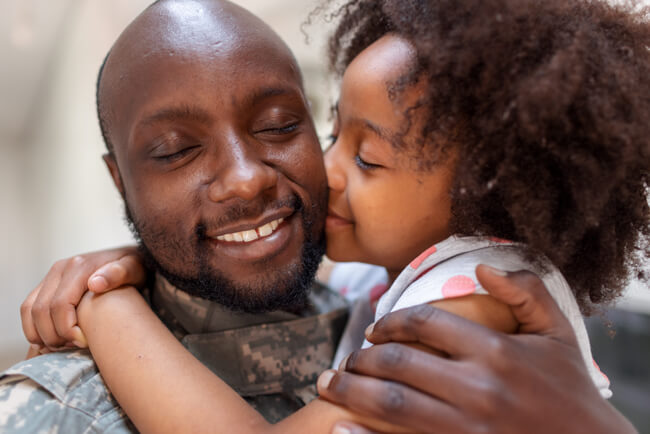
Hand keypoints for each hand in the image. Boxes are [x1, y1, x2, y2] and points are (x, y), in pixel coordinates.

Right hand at [21, 246, 145, 351]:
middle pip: (41, 311)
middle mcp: (60, 268)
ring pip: (29, 310)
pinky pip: (29, 309)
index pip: (59, 305)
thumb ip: (120, 273)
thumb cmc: (133, 268)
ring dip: (41, 334)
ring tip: (63, 347)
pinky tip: (53, 341)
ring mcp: (51, 276)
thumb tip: (95, 284)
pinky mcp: (47, 285)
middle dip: (53, 336)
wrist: (128, 260)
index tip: (84, 344)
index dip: (66, 330)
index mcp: (79, 266)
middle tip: (73, 349)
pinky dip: (34, 328)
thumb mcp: (134, 268)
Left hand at [319, 265, 636, 433]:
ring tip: (327, 384)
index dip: (390, 321)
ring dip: (351, 391)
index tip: (374, 329)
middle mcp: (476, 388)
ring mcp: (466, 428)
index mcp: (496, 352)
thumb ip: (527, 293)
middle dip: (360, 358)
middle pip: (398, 364)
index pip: (424, 323)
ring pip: (391, 403)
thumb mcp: (559, 334)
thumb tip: (484, 269)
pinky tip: (339, 428)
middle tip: (343, 360)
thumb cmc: (571, 392)